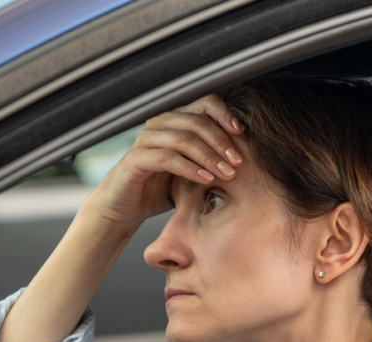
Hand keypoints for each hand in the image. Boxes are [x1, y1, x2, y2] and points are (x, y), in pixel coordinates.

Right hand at [83, 95, 243, 226]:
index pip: (204, 104)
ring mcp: (145, 140)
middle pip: (196, 120)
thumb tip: (245, 153)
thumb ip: (210, 158)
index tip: (243, 132)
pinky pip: (167, 158)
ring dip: (209, 156)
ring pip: (183, 138)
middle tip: (238, 161)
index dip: (224, 114)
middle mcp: (158, 124)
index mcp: (174, 120)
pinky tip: (205, 179)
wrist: (126, 207)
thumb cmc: (160, 187)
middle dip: (221, 141)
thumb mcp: (191, 170)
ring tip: (226, 173)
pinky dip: (189, 168)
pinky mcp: (136, 159)